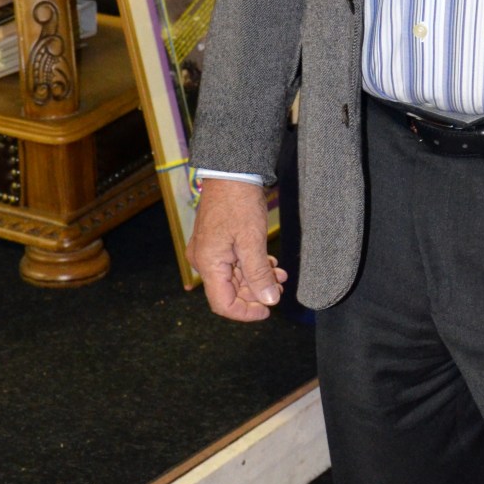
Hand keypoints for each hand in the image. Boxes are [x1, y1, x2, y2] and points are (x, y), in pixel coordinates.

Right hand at [187, 177, 287, 322]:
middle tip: (279, 287)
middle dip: (255, 293)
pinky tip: (270, 263)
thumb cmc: (239, 203)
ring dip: (257, 279)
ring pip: (233, 277)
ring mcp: (208, 250)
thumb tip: (269, 301)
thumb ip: (259, 274)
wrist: (231, 171)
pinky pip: (233, 263)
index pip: (223, 304)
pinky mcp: (216, 242)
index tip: (268, 310)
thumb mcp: (252, 241)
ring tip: (280, 274)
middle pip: (229, 291)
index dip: (246, 312)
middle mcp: (203, 261)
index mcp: (208, 264)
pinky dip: (251, 266)